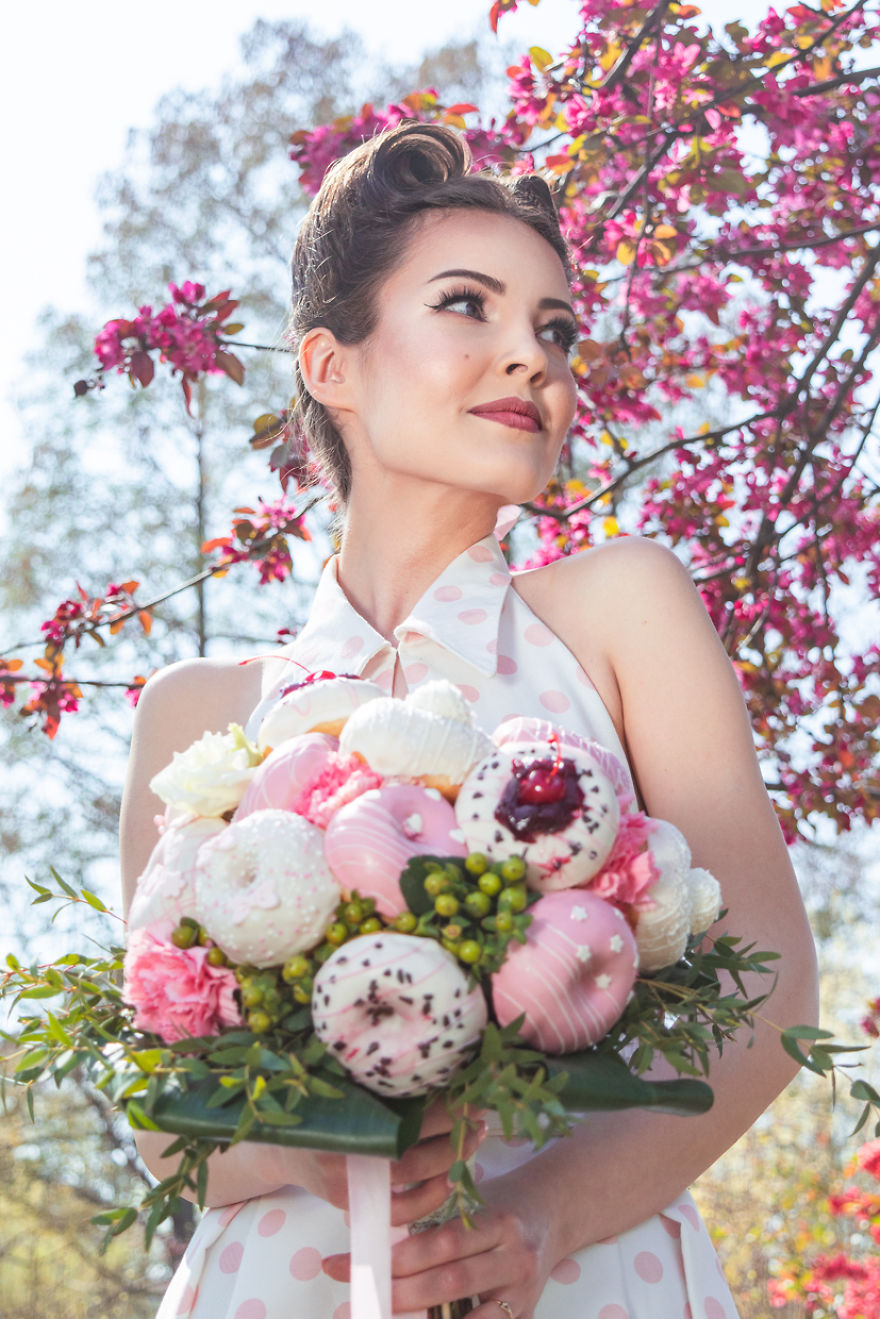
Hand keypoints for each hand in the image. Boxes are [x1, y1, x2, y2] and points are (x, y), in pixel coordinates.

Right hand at [256, 1097, 485, 1221]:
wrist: (280, 1146)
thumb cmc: (321, 1105)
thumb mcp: (343, 1082)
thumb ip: (378, 1078)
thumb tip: (433, 1054)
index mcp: (347, 1111)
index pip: (407, 1112)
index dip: (444, 1105)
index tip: (470, 1089)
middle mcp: (348, 1150)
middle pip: (416, 1147)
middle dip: (456, 1131)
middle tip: (479, 1111)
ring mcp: (350, 1182)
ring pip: (415, 1178)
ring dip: (453, 1159)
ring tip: (475, 1137)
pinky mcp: (353, 1204)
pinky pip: (402, 1210)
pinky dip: (432, 1197)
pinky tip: (451, 1177)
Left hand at [324, 1165, 556, 1317]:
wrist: (554, 1213)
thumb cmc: (502, 1203)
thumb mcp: (473, 1200)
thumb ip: (434, 1221)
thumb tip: (373, 1236)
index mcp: (499, 1221)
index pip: (441, 1243)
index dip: (396, 1258)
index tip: (351, 1263)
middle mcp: (515, 1258)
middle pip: (449, 1282)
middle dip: (398, 1292)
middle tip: (356, 1297)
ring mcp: (523, 1293)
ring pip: (464, 1315)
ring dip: (418, 1318)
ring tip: (379, 1314)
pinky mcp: (525, 1316)